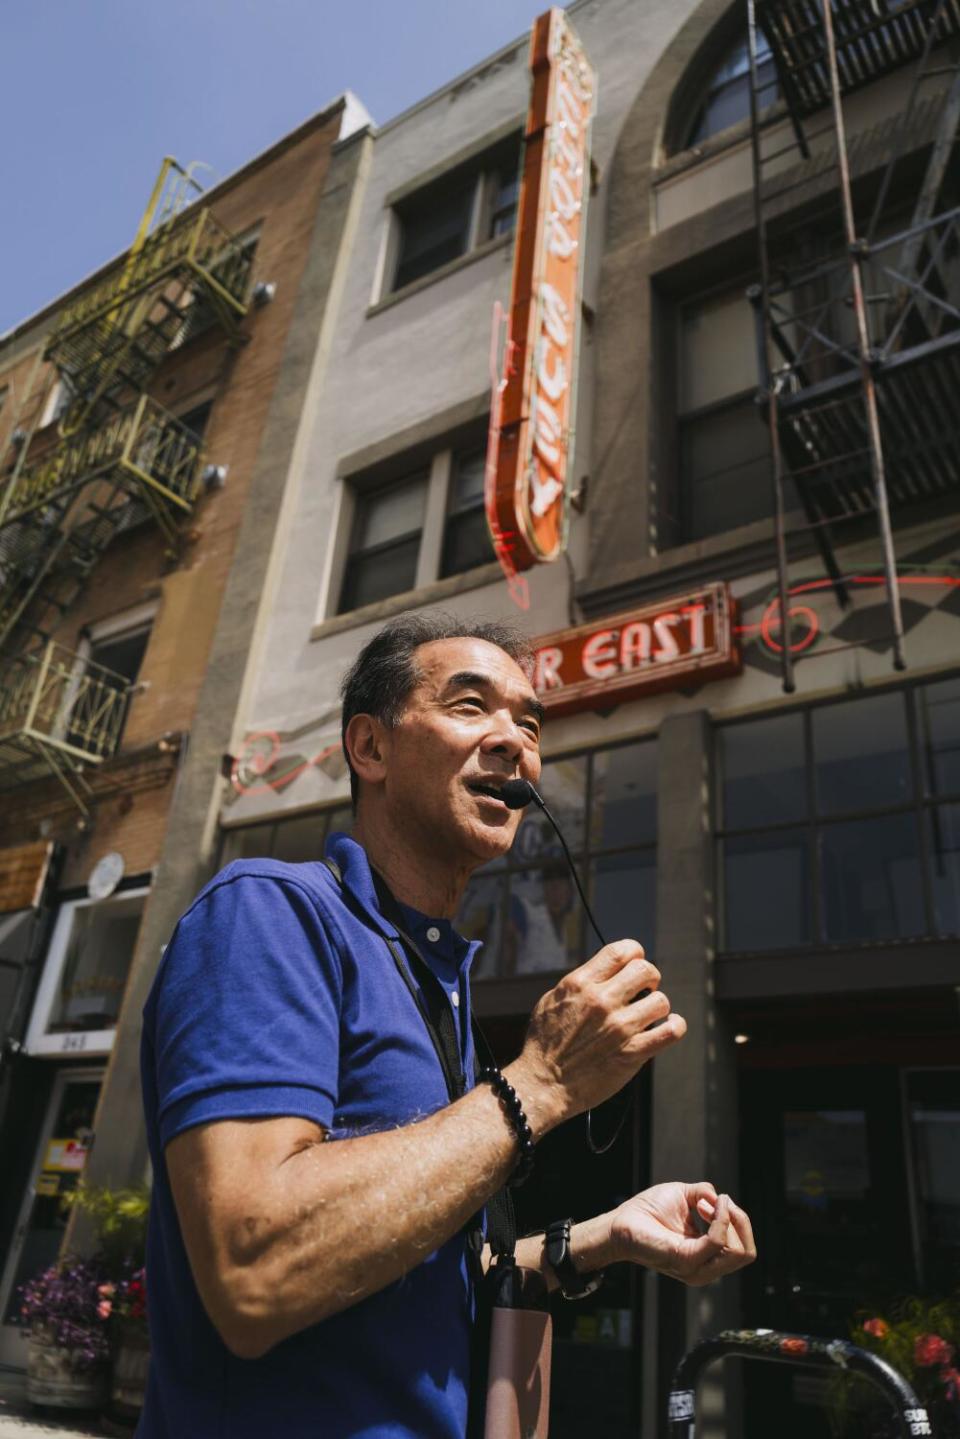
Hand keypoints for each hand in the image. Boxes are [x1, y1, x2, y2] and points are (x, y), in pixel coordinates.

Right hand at [508, 941, 685, 1132]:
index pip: (620, 951)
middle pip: (645, 970)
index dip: (634, 953)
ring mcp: (619, 1027)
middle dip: (649, 978)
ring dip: (658, 1006)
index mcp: (581, 984)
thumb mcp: (551, 1000)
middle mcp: (602, 1001)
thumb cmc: (544, 1044)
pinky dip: (675, 1026)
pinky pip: (670, 1031)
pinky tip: (668, 1026)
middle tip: (644, 990)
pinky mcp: (632, 1053)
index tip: (634, 964)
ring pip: (661, 1001)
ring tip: (648, 1015)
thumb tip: (603, 974)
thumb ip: (580, 984)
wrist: (543, 1083)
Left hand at [609, 1182, 755, 1286]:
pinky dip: (718, 1218)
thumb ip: (705, 1194)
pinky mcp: (685, 1260)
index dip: (738, 1220)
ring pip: (739, 1251)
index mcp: (707, 1256)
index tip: (716, 1201)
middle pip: (747, 1253)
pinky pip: (717, 1241)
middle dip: (739, 1219)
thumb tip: (720, 1201)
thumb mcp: (685, 1195)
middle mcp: (705, 1267)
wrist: (621, 1220)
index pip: (744, 1249)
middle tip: (716, 1202)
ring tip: (705, 1203)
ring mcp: (697, 1268)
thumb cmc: (649, 1210)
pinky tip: (702, 1205)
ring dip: (729, 1217)